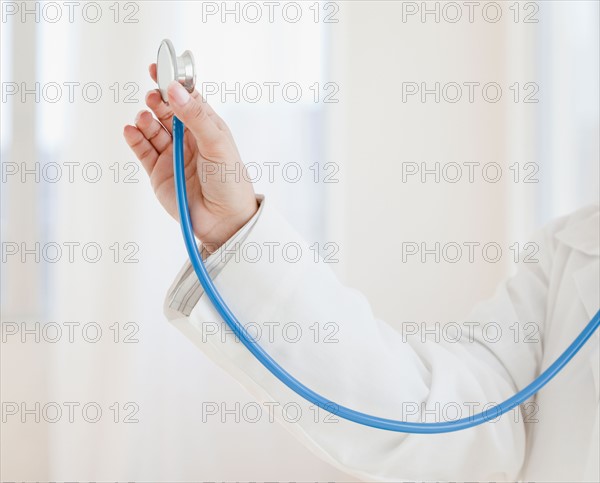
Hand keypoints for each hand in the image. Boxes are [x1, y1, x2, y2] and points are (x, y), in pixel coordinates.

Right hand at [123, 64, 258, 251]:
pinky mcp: (159, 173)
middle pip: (166, 110)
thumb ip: (194, 116)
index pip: (187, 98)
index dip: (173, 83)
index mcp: (207, 127)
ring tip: (144, 120)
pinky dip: (135, 139)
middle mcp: (188, 138)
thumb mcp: (216, 143)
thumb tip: (174, 89)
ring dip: (145, 120)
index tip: (158, 69)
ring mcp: (172, 155)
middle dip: (157, 101)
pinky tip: (132, 131)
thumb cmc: (230, 181)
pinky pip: (143, 150)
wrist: (225, 220)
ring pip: (152, 129)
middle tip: (153, 98)